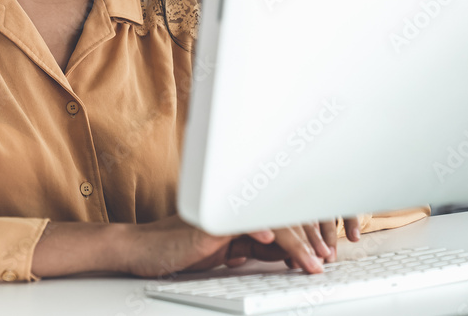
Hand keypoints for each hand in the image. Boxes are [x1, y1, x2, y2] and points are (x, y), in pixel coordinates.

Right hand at [124, 215, 361, 278]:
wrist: (143, 250)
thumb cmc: (180, 250)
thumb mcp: (227, 253)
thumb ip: (254, 249)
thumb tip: (289, 254)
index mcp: (241, 212)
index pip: (281, 219)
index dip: (306, 236)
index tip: (323, 256)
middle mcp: (234, 207)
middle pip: (280, 217)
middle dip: (308, 241)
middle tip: (324, 261)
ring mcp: (222, 213)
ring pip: (267, 221)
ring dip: (293, 243)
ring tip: (310, 261)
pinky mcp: (206, 224)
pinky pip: (236, 224)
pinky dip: (254, 230)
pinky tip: (269, 241)